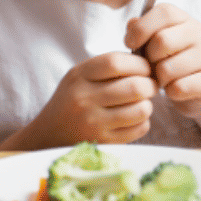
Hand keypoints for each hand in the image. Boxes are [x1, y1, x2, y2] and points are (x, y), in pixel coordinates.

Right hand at [22, 52, 156, 146]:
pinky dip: (143, 122)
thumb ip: (108, 65)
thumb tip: (146, 58)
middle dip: (150, 84)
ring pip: (141, 109)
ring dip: (147, 105)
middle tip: (150, 86)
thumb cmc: (72, 99)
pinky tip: (134, 119)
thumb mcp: (80, 75)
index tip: (146, 68)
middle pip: (135, 86)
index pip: (117, 63)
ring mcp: (93, 123)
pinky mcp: (103, 142)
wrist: (50, 134)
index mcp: (79, 76)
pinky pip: (138, 129)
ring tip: (141, 103)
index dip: (139, 64)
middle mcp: (84, 99)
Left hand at [124, 4, 200, 118]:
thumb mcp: (153, 44)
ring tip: (165, 79)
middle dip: (149, 58)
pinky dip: (171, 92)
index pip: (164, 12)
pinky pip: (180, 87)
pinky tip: (175, 89)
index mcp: (186, 20)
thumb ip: (141, 31)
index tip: (129, 43)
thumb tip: (132, 24)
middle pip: (163, 41)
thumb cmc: (171, 62)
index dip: (142, 27)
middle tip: (152, 65)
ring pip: (168, 69)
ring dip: (160, 78)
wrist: (198, 91)